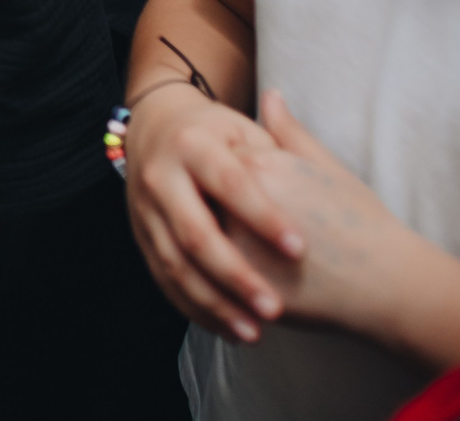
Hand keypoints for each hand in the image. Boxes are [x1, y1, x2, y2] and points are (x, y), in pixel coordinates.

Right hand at [121, 83, 303, 341]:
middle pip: (195, 233)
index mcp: (192, 144)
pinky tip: (229, 328)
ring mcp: (145, 210)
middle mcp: (161, 177)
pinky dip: (195, 308)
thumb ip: (278, 148)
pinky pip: (164, 280)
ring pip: (176, 265)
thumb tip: (319, 175)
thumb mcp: (245, 129)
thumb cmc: (217, 133)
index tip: (300, 250)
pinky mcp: (141, 236)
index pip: (231, 184)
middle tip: (274, 308)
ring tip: (254, 332)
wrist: (155, 127)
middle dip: (235, 276)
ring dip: (214, 304)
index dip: (264, 216)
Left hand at [230, 92, 459, 365]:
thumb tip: (270, 94)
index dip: (238, 177)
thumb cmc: (363, 223)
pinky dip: (222, 274)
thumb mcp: (328, 168)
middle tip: (251, 223)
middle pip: (205, 196)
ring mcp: (236, 245)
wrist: (389, 284)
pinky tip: (249, 278)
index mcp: (259, 165)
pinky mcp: (242, 284)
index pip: (219, 160)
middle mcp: (239, 201)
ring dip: (215, 243)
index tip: (260, 192)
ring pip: (205, 237)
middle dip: (217, 207)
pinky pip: (215, 274)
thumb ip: (290, 132)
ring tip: (255, 252)